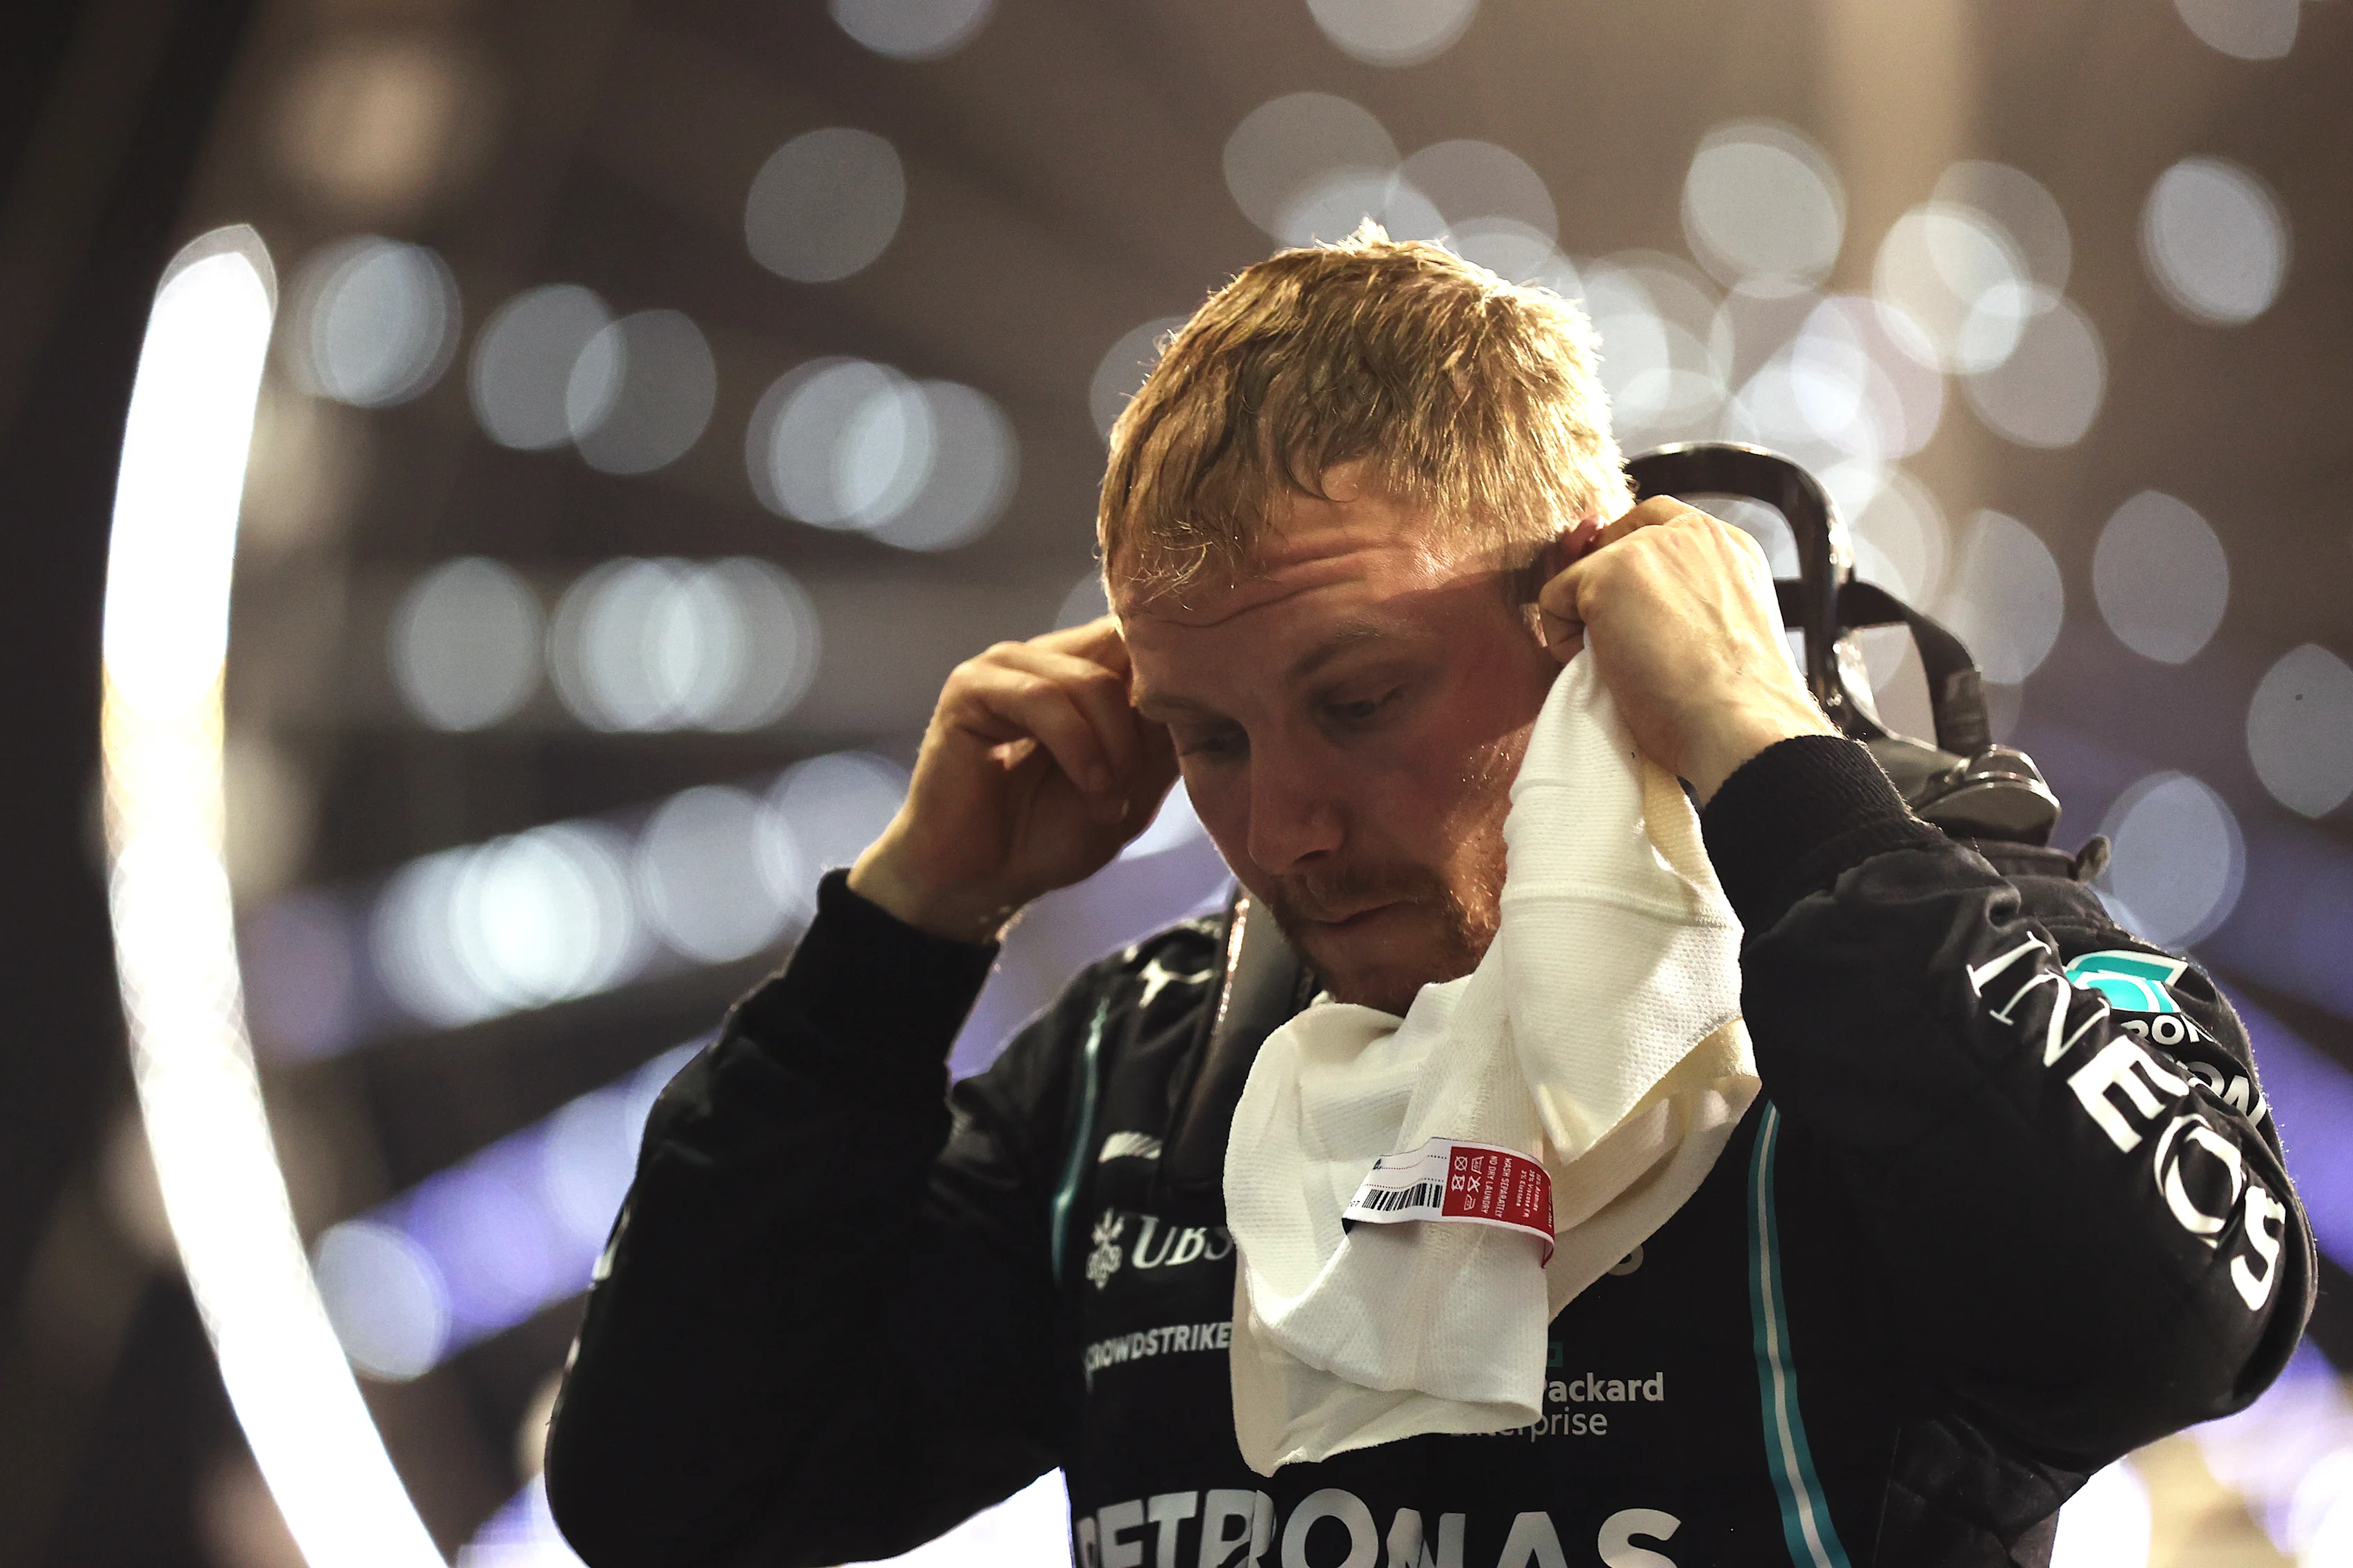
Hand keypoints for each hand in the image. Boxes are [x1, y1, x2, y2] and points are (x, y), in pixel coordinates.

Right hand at [849, 617, 1179, 941]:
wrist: (981, 884)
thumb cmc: (1049, 837)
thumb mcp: (1132, 786)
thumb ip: (1163, 738)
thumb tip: (1211, 693)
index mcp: (1085, 669)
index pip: (1146, 638)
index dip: (1178, 682)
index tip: (1192, 737)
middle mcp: (1047, 656)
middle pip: (1128, 650)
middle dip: (1149, 721)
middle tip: (1139, 781)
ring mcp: (1006, 667)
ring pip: (1091, 680)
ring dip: (1114, 746)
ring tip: (1109, 796)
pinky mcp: (971, 688)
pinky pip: (1041, 699)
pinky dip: (1077, 746)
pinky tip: (1087, 785)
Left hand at [1537, 498, 1835, 802]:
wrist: (1738, 726)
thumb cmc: (1736, 705)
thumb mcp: (1726, 630)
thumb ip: (1691, 598)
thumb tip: (1637, 608)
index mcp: (1729, 546)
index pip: (1658, 525)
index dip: (1627, 564)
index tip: (1627, 611)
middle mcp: (1693, 532)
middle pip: (1613, 544)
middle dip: (1604, 593)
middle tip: (1625, 650)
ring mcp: (1649, 546)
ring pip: (1583, 576)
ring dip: (1589, 623)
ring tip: (1625, 670)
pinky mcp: (1608, 573)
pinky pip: (1553, 600)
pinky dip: (1563, 642)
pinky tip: (1604, 672)